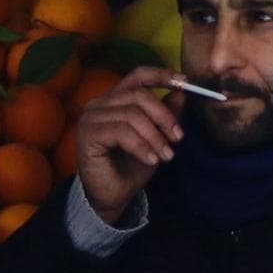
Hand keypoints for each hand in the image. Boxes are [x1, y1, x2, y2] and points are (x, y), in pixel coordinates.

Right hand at [75, 66, 183, 224]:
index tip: (184, 82)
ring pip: (132, 114)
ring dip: (155, 136)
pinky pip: (121, 132)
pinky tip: (151, 160)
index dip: (161, 75)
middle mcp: (99, 104)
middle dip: (163, 116)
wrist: (112, 196)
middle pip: (138, 95)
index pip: (138, 76)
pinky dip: (141, 146)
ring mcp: (90, 117)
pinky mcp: (87, 134)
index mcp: (115, 100)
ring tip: (166, 155)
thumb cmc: (131, 167)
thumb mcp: (156, 138)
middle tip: (177, 138)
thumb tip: (181, 91)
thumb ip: (165, 114)